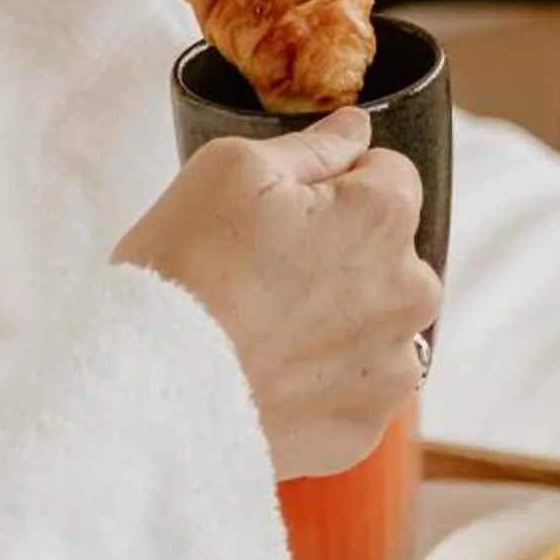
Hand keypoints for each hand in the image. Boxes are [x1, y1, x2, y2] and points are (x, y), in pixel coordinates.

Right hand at [114, 111, 439, 478]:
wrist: (149, 393)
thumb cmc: (185, 269)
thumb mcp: (231, 169)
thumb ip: (312, 145)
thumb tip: (356, 129)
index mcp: (385, 216)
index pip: (387, 175)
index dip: (333, 184)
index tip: (282, 212)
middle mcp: (411, 292)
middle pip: (385, 255)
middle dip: (339, 256)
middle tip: (260, 275)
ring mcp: (392, 368)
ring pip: (371, 325)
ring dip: (334, 323)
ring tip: (261, 333)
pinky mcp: (364, 430)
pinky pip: (351, 390)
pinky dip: (319, 384)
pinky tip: (267, 377)